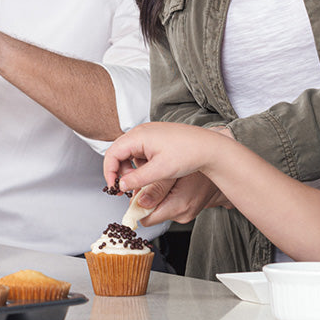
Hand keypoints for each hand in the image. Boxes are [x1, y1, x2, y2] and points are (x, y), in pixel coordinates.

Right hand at [104, 122, 223, 194]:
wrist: (210, 147)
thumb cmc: (188, 153)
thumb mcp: (160, 171)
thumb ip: (136, 179)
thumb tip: (121, 186)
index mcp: (139, 136)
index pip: (112, 153)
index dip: (109, 172)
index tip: (113, 188)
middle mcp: (141, 132)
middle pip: (118, 152)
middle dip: (120, 171)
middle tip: (126, 188)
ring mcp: (149, 134)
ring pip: (129, 153)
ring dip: (131, 168)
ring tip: (142, 181)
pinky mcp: (156, 138)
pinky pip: (140, 151)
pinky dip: (141, 163)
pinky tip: (152, 172)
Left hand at [131, 172, 229, 225]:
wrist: (219, 166)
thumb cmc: (198, 166)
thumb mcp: (174, 172)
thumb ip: (156, 188)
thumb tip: (140, 203)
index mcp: (179, 205)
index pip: (145, 219)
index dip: (136, 206)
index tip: (134, 193)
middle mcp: (183, 214)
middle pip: (151, 215)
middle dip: (145, 201)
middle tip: (147, 183)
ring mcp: (186, 214)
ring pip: (158, 210)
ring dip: (155, 198)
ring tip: (161, 182)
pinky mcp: (187, 211)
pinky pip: (168, 207)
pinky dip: (165, 197)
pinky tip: (169, 186)